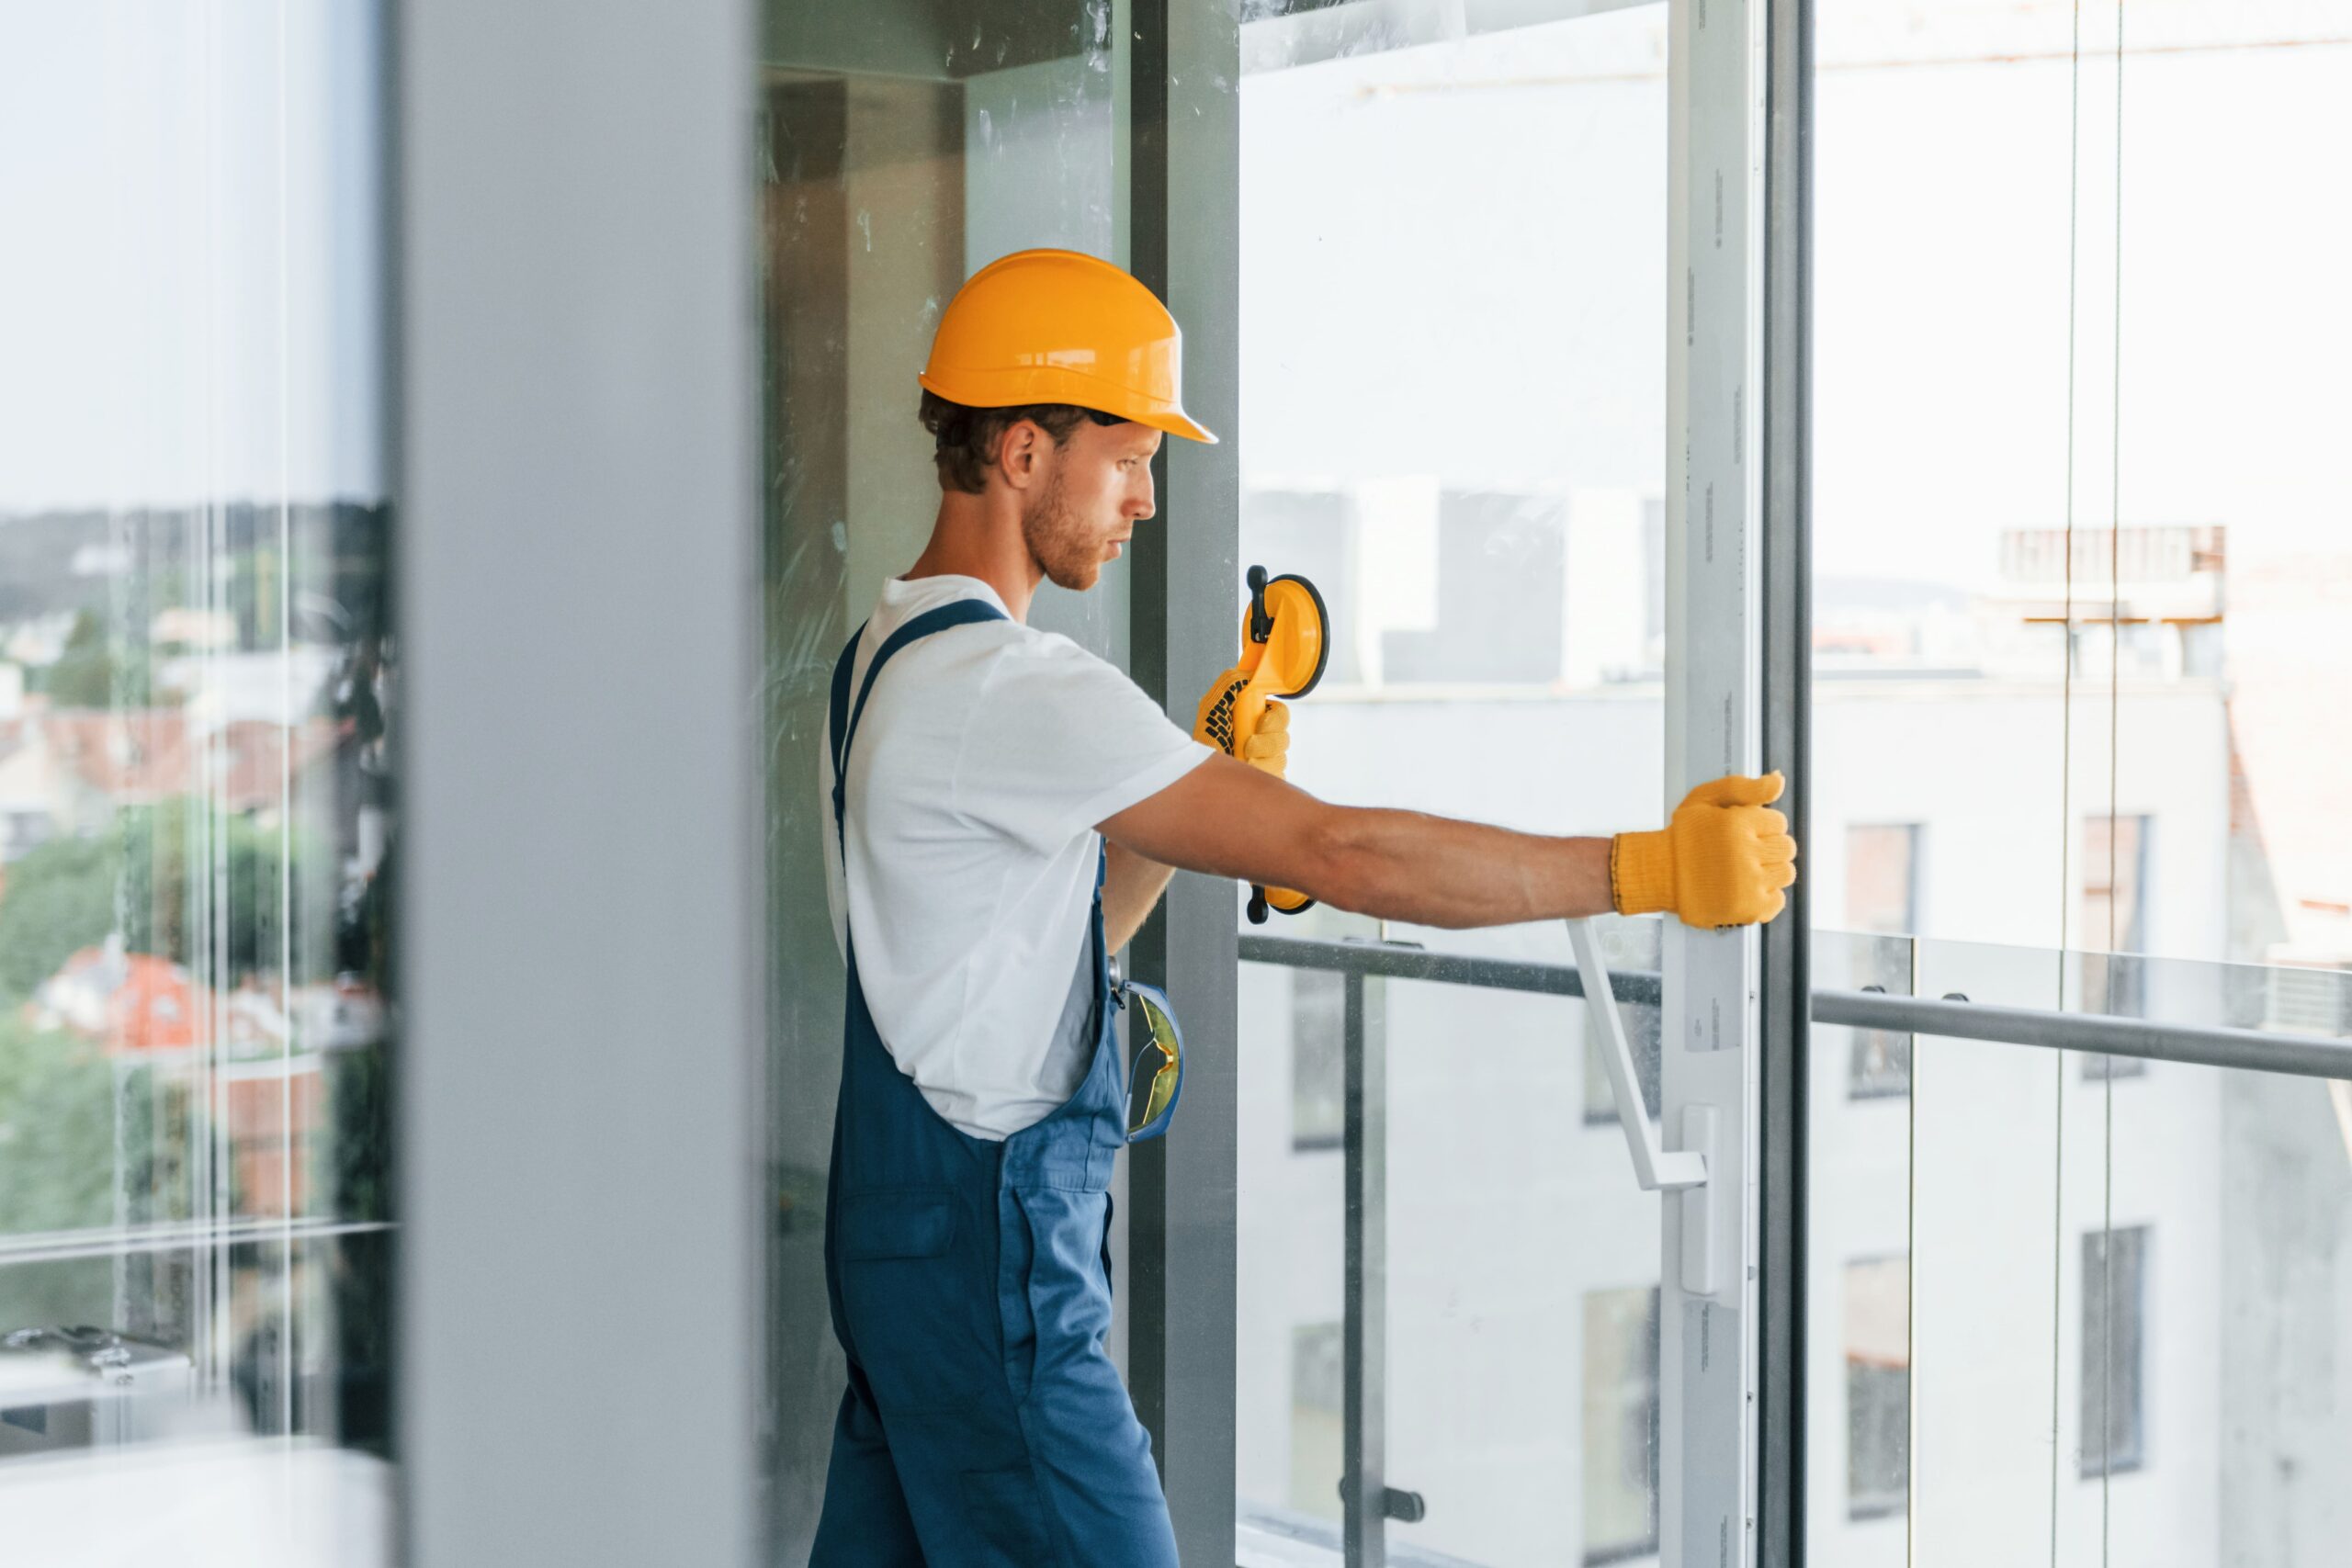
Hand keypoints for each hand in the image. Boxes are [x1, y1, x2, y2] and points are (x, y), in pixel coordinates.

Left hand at [1193, 663, 1289, 776]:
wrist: (1194, 771)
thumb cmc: (1203, 739)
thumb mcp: (1212, 707)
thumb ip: (1230, 686)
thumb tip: (1249, 673)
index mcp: (1254, 720)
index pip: (1281, 715)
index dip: (1275, 719)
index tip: (1260, 723)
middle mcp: (1262, 740)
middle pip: (1284, 738)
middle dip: (1267, 742)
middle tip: (1248, 745)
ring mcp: (1265, 763)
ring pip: (1280, 759)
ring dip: (1262, 760)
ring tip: (1243, 761)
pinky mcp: (1264, 782)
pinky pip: (1277, 778)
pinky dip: (1263, 775)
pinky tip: (1248, 772)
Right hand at [1610, 772, 1797, 927]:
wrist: (1658, 874)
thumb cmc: (1683, 835)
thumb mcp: (1705, 798)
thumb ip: (1744, 787)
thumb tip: (1779, 779)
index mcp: (1736, 823)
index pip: (1779, 822)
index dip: (1763, 826)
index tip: (1745, 832)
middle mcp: (1744, 853)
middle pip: (1786, 847)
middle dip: (1769, 847)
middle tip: (1746, 852)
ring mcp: (1747, 883)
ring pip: (1785, 873)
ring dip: (1770, 870)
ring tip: (1746, 870)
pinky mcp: (1747, 908)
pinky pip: (1778, 900)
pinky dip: (1766, 895)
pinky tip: (1746, 888)